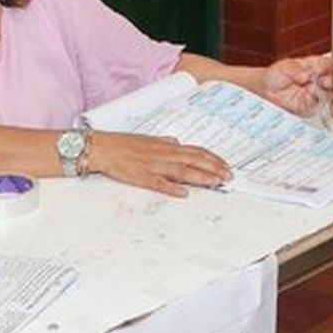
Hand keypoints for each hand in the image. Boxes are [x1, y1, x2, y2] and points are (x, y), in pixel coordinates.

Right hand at [85, 131, 231, 197]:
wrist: (103, 147)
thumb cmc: (124, 143)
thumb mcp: (148, 139)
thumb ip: (164, 142)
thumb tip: (177, 142)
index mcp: (167, 146)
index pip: (196, 151)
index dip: (213, 158)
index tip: (226, 165)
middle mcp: (164, 154)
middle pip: (194, 160)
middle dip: (214, 168)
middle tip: (229, 176)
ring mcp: (154, 165)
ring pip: (182, 171)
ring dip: (201, 177)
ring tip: (216, 183)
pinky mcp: (142, 177)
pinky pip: (159, 183)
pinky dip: (172, 188)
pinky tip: (184, 194)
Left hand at [259, 53, 332, 114]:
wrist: (265, 90)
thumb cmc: (275, 75)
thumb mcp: (284, 66)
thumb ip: (296, 70)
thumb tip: (306, 75)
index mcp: (313, 65)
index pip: (328, 64)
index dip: (327, 66)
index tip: (321, 69)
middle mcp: (317, 79)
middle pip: (332, 80)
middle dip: (329, 81)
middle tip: (323, 82)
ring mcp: (315, 93)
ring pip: (329, 94)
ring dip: (324, 93)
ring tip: (313, 91)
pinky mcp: (311, 106)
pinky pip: (320, 107)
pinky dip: (318, 104)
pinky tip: (311, 100)